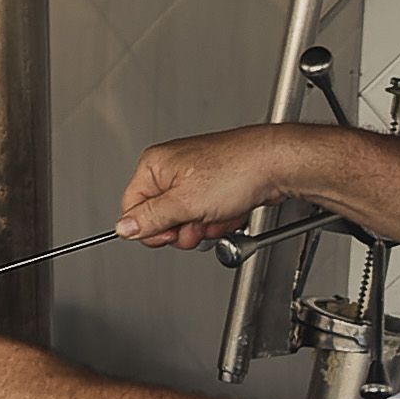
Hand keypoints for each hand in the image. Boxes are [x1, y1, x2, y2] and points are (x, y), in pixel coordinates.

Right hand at [115, 125, 297, 249]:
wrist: (275, 166)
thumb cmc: (236, 170)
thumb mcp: (185, 203)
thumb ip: (150, 219)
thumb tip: (124, 228)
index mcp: (154, 165)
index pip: (132, 209)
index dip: (150, 228)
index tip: (169, 233)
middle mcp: (171, 169)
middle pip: (160, 218)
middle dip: (182, 229)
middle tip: (198, 221)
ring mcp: (194, 179)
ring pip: (186, 221)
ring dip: (203, 227)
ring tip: (218, 213)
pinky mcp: (213, 188)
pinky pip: (206, 216)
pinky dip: (218, 220)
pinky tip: (229, 211)